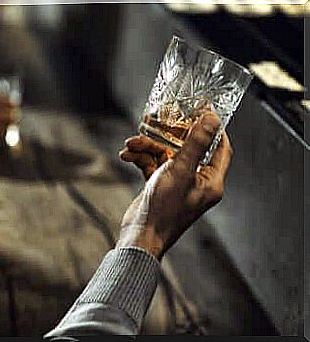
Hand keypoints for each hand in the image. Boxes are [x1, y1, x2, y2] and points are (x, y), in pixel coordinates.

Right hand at [116, 113, 232, 259]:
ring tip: (132, 143)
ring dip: (147, 147)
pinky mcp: (160, 186)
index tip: (202, 112)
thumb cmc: (163, 211)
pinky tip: (127, 155)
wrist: (139, 235)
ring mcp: (177, 184)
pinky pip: (152, 165)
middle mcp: (196, 182)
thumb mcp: (180, 171)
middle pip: (188, 148)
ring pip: (165, 155)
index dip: (214, 129)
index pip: (220, 149)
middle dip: (169, 134)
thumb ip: (196, 144)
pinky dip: (140, 158)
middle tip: (160, 121)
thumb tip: (212, 120)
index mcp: (210, 181)